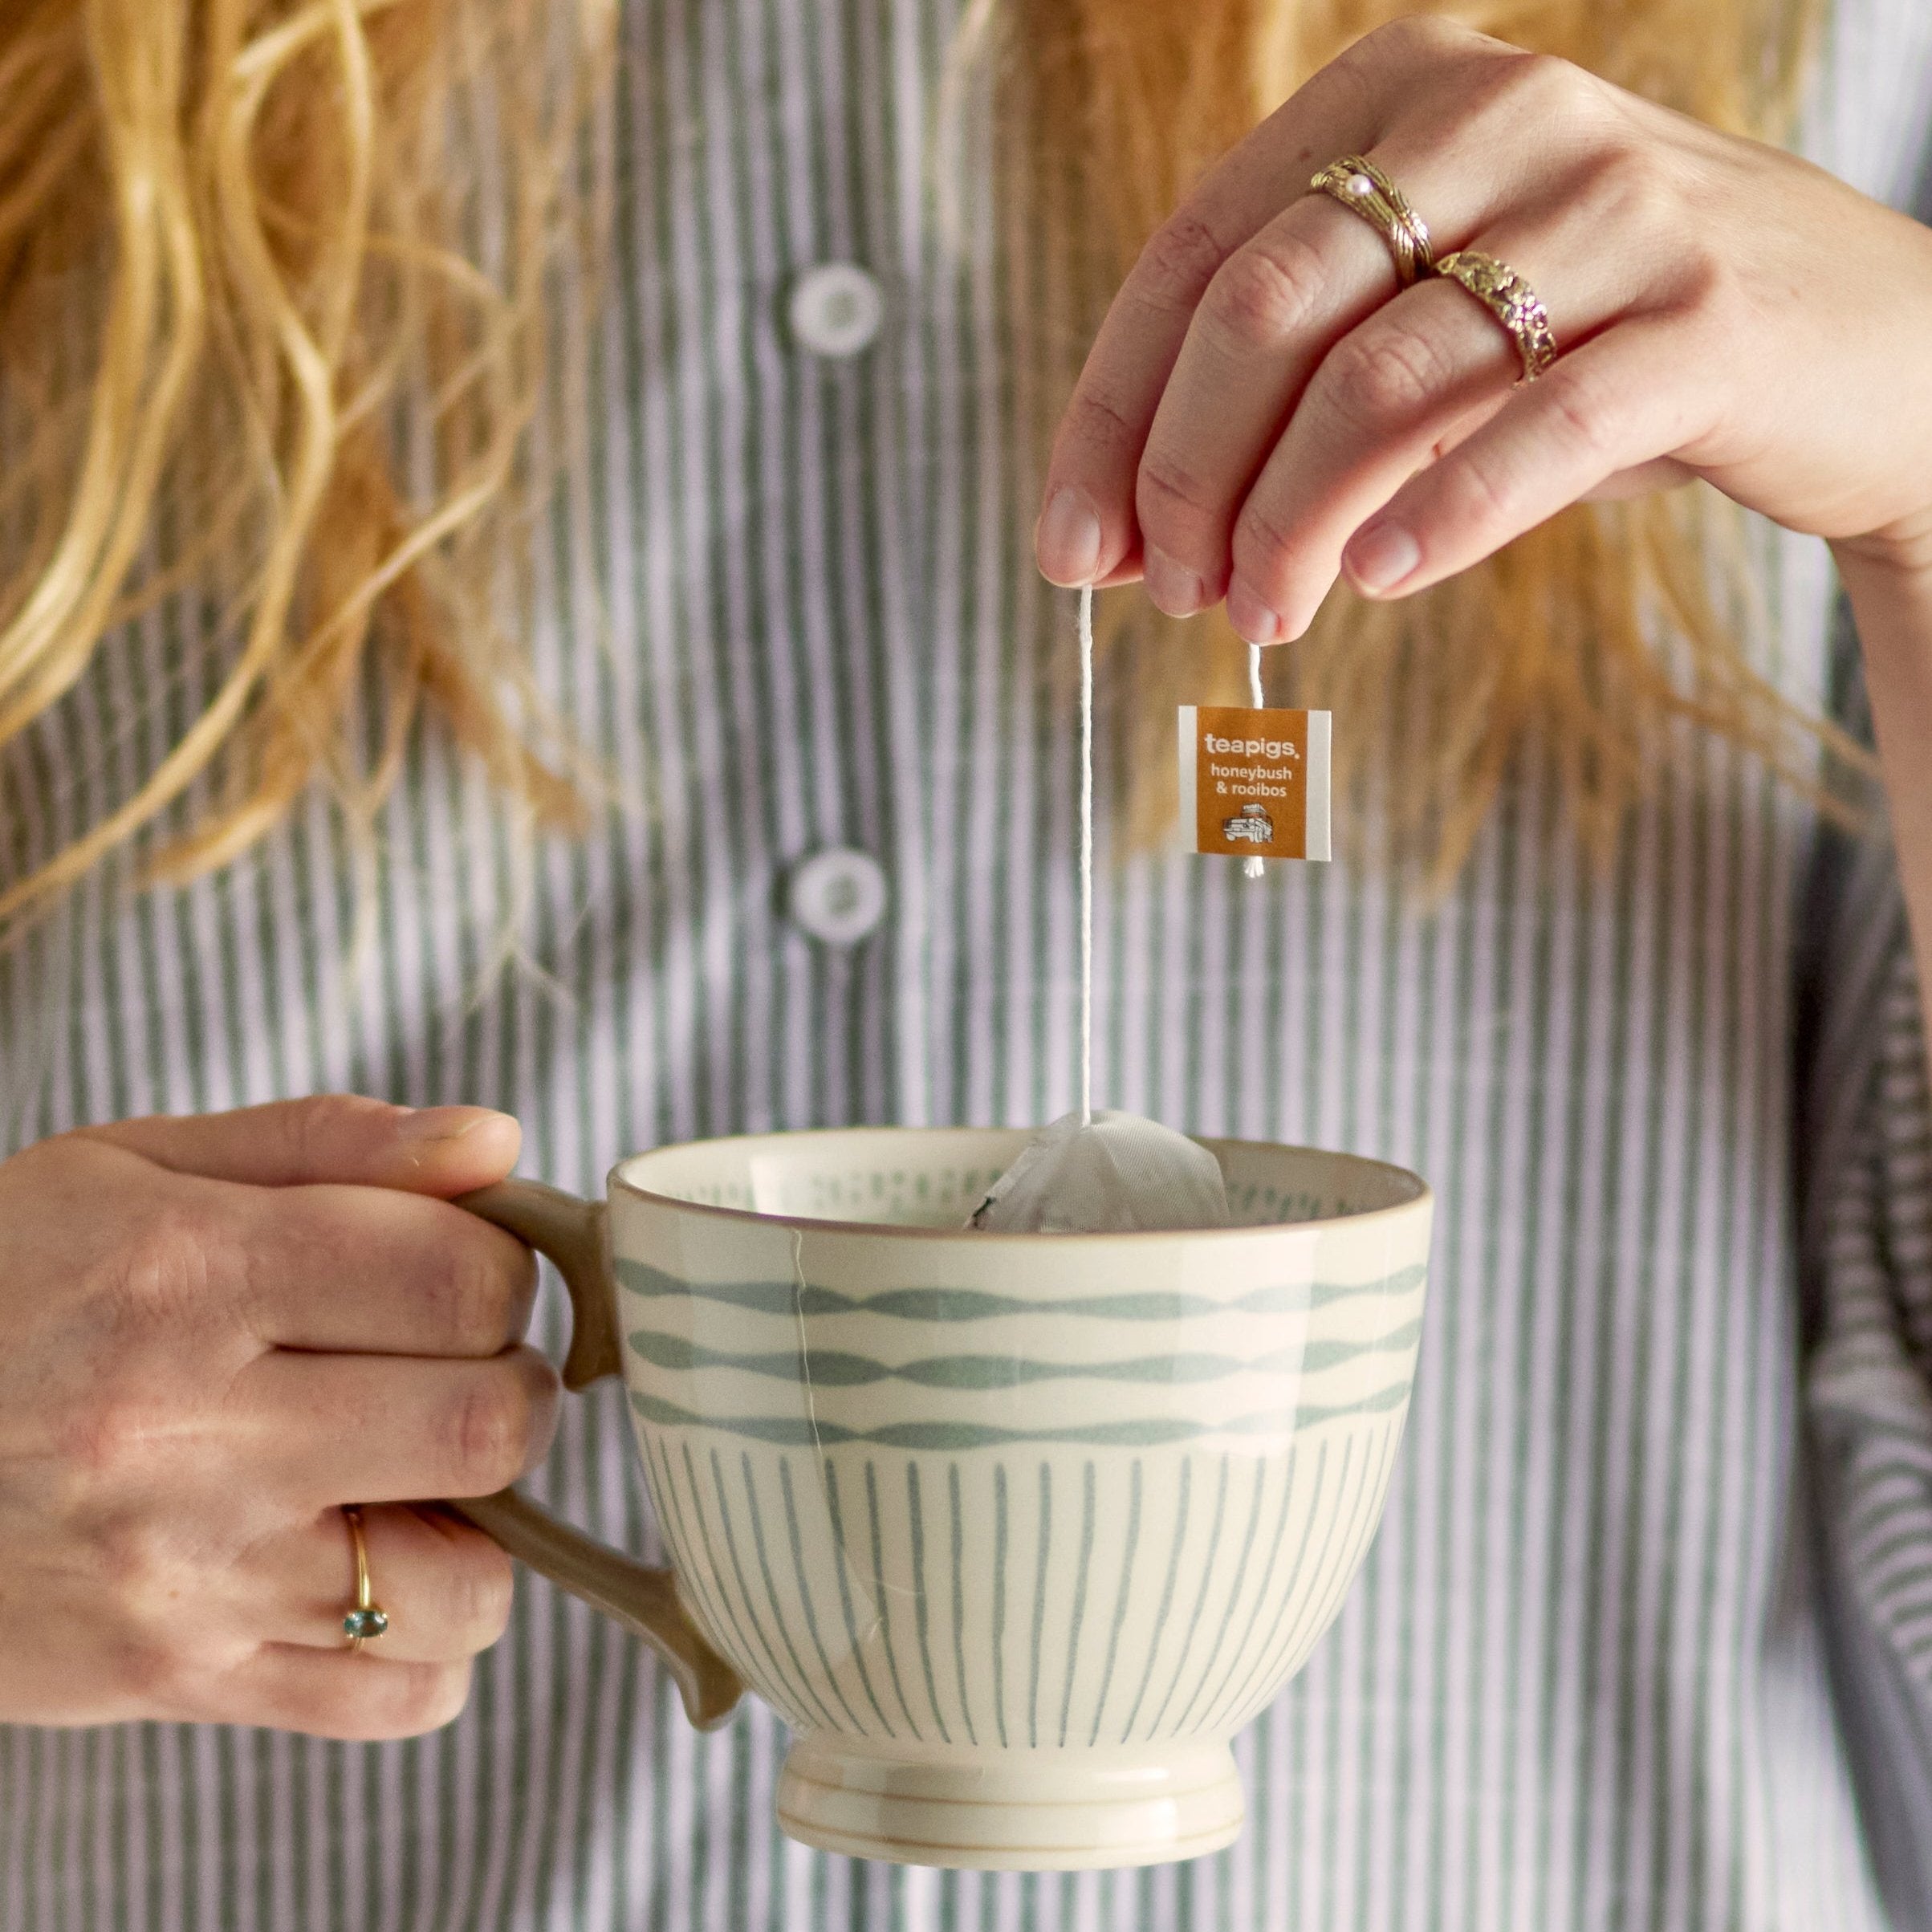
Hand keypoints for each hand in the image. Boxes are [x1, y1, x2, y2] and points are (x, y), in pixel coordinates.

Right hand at [0, 1097, 555, 1737]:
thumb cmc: (2, 1286)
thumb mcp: (133, 1166)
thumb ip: (330, 1143)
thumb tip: (499, 1147)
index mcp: (184, 1276)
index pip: (462, 1279)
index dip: (502, 1269)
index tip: (461, 1273)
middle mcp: (185, 1436)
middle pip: (489, 1423)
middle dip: (510, 1383)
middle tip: (453, 1367)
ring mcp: (183, 1578)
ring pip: (466, 1586)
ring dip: (480, 1525)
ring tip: (411, 1476)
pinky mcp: (173, 1682)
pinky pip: (399, 1700)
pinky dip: (425, 1639)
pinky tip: (367, 1566)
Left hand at [1035, 15, 1931, 637]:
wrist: (1858, 347)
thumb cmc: (1597, 337)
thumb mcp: (1429, 326)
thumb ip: (1291, 394)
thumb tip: (1127, 533)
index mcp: (1401, 91)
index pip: (1197, 257)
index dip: (1116, 417)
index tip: (1071, 546)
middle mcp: (1500, 115)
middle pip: (1267, 311)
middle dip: (1190, 474)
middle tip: (1172, 593)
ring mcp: (1613, 206)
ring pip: (1380, 381)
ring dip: (1292, 525)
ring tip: (1264, 615)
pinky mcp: (1708, 319)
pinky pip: (1537, 427)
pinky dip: (1442, 515)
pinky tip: (1379, 581)